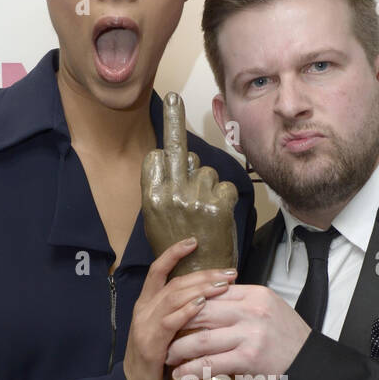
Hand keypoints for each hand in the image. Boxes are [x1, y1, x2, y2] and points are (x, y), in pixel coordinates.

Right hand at [123, 241, 236, 379]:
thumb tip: (207, 297)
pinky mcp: (150, 344)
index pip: (158, 270)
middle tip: (229, 271)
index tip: (194, 241)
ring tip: (223, 284)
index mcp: (147, 304)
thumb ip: (180, 314)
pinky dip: (186, 311)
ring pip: (172, 298)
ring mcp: (144, 326)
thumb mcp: (167, 332)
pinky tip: (203, 305)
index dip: (174, 253)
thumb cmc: (156, 361)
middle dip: (203, 274)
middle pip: (174, 283)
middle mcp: (144, 310)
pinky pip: (169, 322)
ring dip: (200, 289)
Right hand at [141, 92, 237, 276]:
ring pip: (208, 172)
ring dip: (210, 186)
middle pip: (176, 148)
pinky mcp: (218, 205)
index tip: (165, 116)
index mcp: (151, 198)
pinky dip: (227, 199)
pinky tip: (219, 216)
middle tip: (174, 97)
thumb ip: (162, 190)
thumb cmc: (178, 253)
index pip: (157, 157)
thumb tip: (169, 158)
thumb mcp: (157, 222)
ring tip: (205, 212)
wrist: (196, 281)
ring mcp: (195, 199)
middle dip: (174, 118)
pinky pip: (226, 186)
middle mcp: (170, 195)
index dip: (166, 153)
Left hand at [164, 285, 311, 379]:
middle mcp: (252, 310)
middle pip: (201, 312)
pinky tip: (180, 375)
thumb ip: (242, 303)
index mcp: (255, 294)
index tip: (172, 313)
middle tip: (162, 335)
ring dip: (178, 349)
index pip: (211, 292)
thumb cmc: (288, 340)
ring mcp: (250, 334)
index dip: (187, 303)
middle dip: (177, 325)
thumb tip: (210, 296)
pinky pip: (211, 363)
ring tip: (166, 356)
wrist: (310, 365)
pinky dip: (191, 369)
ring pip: (201, 339)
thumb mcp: (269, 310)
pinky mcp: (249, 359)